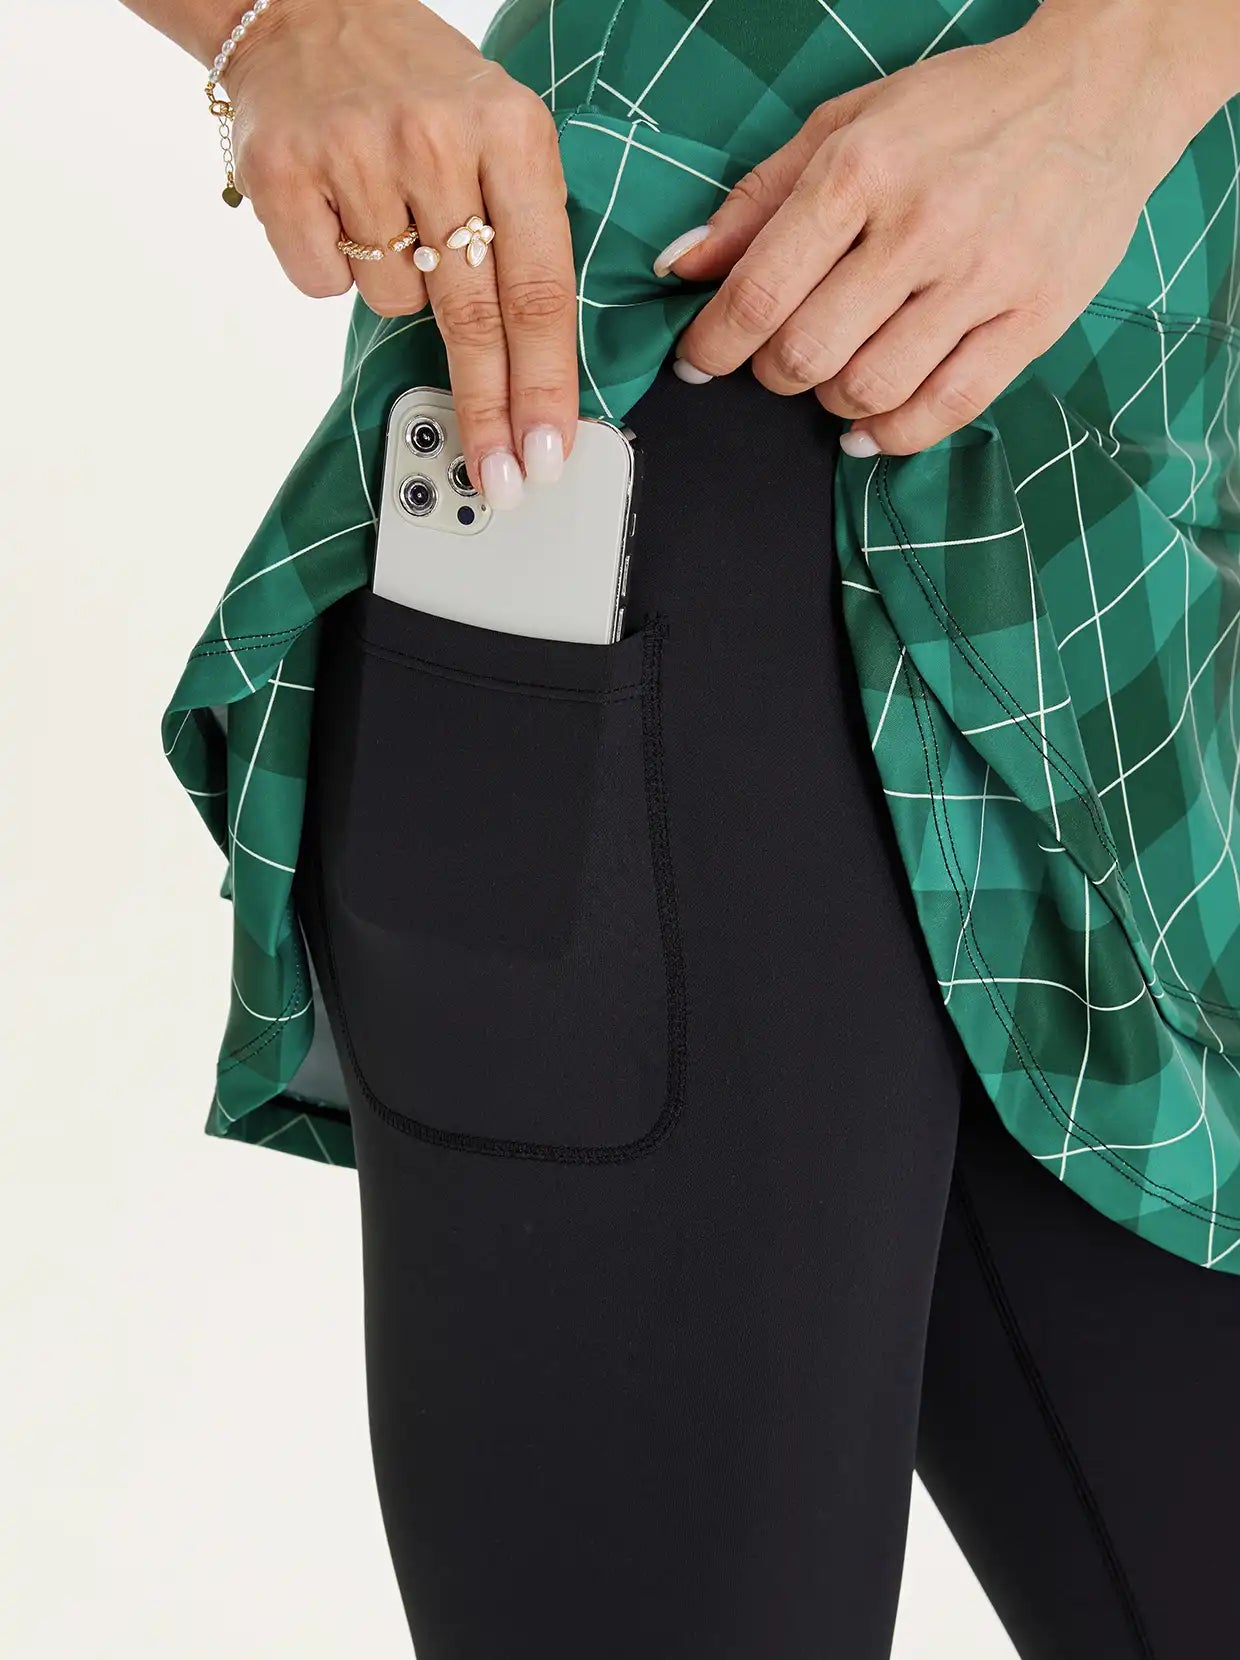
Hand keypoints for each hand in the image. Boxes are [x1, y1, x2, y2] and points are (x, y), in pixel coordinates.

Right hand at [224, 0, 577, 505]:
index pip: (539, 288)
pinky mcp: (285, 174)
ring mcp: (356, 154)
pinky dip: (334, 267)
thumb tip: (540, 374)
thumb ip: (526, 235)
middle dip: (490, 411)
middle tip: (504, 478)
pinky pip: (327, 284)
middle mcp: (437, 141)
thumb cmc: (418, 88)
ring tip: (388, 216)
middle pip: (474, 319)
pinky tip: (337, 211)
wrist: (304, 9)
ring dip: (397, 288)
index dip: (546, 382)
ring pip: (394, 303)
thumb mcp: (501, 133)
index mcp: (512, 132)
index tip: (550, 449)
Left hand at [659, 4, 1198, 455]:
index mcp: (861, 170)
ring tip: (837, 375)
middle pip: (807, 353)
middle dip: (773, 373)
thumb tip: (680, 266)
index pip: (759, 292)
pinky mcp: (1033, 319)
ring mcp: (982, 276)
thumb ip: (758, 199)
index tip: (698, 363)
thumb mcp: (847, 124)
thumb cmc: (961, 111)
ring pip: (869, 389)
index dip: (712, 346)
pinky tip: (872, 425)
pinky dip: (893, 434)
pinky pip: (945, 408)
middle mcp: (920, 226)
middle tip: (780, 361)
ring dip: (832, 402)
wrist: (1098, 93)